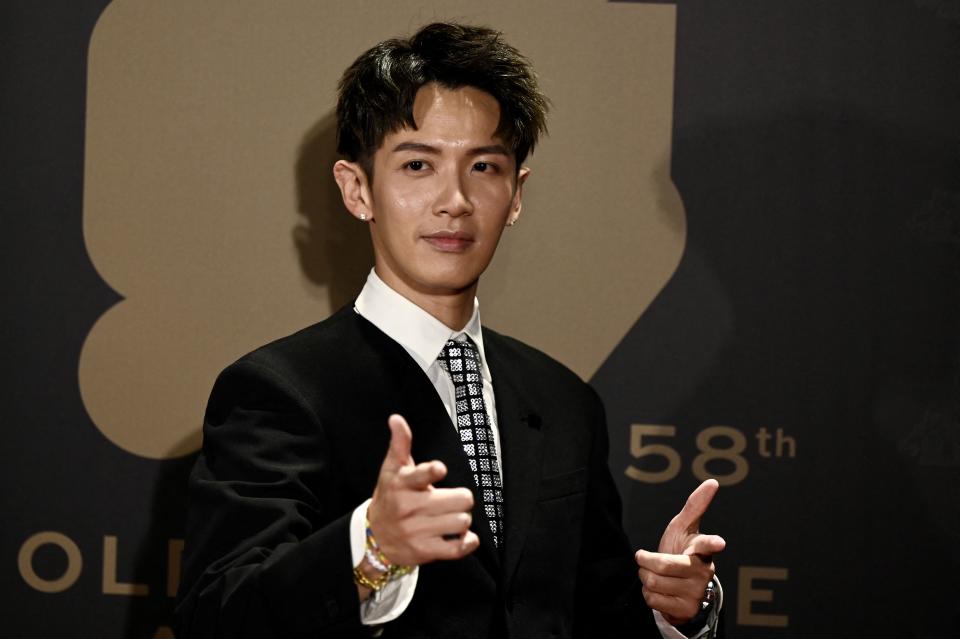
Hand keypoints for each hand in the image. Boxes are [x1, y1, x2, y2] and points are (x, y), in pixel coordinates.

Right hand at [366, 414, 479, 566]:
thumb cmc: (389, 497)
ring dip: (462, 519)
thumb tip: (396, 419)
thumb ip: (400, 443)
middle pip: (460, 499)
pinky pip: (457, 547)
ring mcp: (417, 531)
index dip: (433, 471)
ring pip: (462, 522)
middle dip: (461, 498)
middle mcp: (409, 507)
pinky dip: (466, 542)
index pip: (420, 475)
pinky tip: (462, 536)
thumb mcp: (392, 469)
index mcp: (403, 484)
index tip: (439, 469)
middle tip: (453, 499)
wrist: (374, 536)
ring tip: (450, 517)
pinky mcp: (424, 550)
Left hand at [635, 479, 725, 625]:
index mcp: (703, 549)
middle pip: (663, 565)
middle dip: (646, 561)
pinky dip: (648, 594)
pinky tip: (660, 591)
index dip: (712, 542)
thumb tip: (713, 482)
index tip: (719, 542)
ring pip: (654, 582)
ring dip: (646, 577)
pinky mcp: (686, 609)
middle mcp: (703, 571)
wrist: (676, 584)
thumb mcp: (683, 527)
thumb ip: (695, 506)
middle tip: (647, 559)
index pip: (707, 544)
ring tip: (655, 574)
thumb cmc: (681, 549)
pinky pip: (652, 599)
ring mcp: (696, 592)